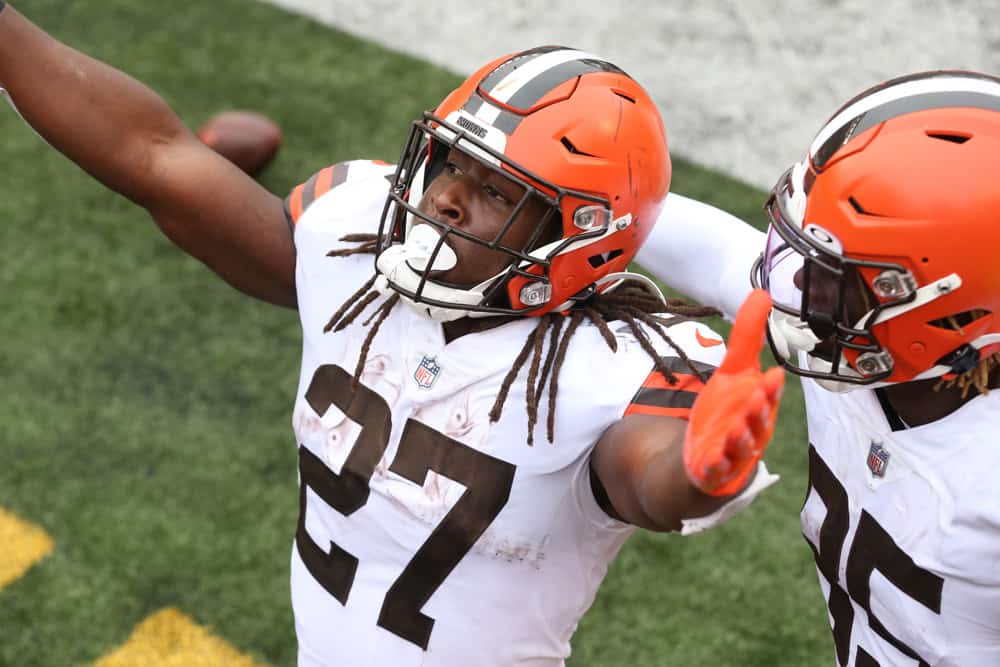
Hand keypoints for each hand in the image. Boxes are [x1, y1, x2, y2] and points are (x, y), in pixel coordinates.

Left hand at [683, 289, 784, 495]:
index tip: (771, 375)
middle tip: (756, 398)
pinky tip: (710, 461)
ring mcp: (735, 453)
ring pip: (741, 447)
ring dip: (740, 439)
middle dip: (759, 411)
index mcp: (760, 404)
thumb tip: (762, 292)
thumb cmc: (730, 409)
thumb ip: (747, 335)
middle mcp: (753, 429)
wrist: (710, 455)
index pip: (768, 394)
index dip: (771, 387)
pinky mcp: (716, 470)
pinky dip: (715, 466)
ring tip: (735, 431)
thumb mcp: (734, 370)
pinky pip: (717, 469)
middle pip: (759, 421)